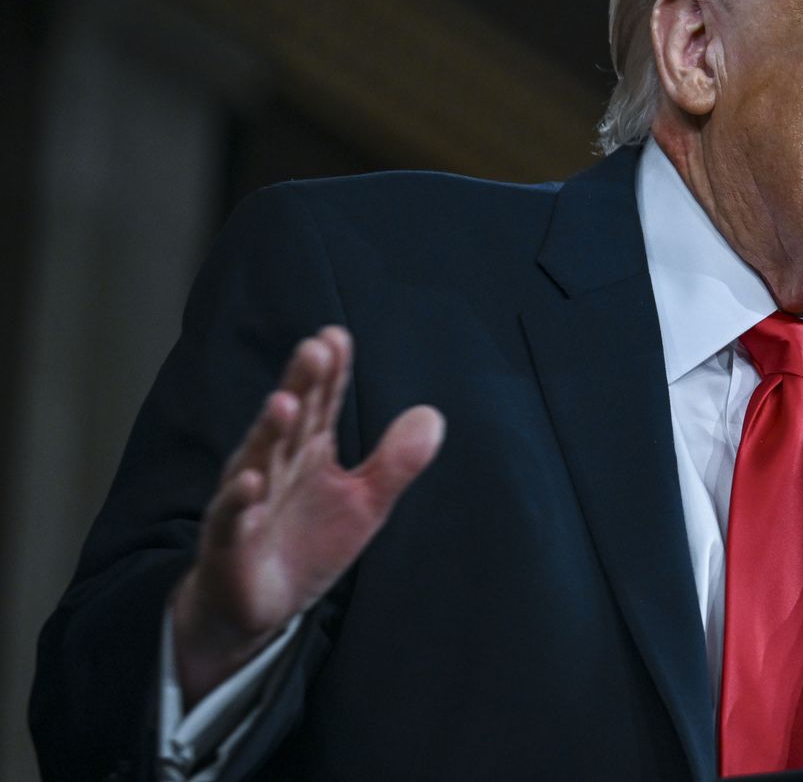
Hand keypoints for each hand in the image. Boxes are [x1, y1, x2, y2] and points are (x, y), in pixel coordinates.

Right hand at [170, 326, 443, 707]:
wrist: (259, 606)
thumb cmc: (308, 542)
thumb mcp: (365, 502)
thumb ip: (396, 461)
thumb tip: (433, 414)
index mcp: (307, 451)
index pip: (321, 403)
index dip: (330, 372)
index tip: (336, 336)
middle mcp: (274, 466)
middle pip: (290, 420)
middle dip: (301, 384)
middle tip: (314, 348)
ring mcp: (249, 502)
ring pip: (257, 460)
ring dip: (270, 431)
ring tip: (285, 401)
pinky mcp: (230, 543)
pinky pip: (232, 518)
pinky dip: (239, 499)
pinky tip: (250, 479)